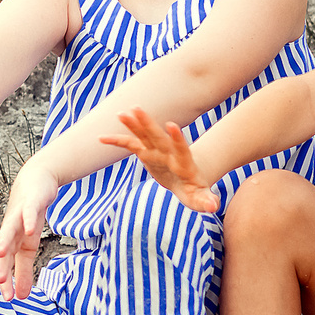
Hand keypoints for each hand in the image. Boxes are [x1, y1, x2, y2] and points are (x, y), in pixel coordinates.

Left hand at [0, 158, 61, 299]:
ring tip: (0, 254)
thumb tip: (22, 296)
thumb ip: (24, 271)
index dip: (7, 280)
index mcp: (13, 243)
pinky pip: (30, 212)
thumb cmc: (29, 215)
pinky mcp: (31, 202)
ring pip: (10, 229)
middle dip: (1, 265)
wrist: (35, 181)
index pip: (6, 265)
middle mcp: (12, 230)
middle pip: (5, 250)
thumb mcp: (29, 246)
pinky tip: (31, 228)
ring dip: (5, 242)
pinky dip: (29, 220)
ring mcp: (20, 215)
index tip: (7, 298)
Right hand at [100, 107, 218, 215]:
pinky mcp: (146, 153)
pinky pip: (130, 145)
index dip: (177, 137)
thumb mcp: (201, 198)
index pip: (181, 148)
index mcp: (183, 163)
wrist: (189, 178)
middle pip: (158, 136)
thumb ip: (206, 201)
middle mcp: (169, 152)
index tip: (172, 125)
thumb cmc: (196, 190)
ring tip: (120, 113)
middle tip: (137, 109)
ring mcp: (156, 151)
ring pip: (144, 135)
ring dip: (133, 124)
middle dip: (148, 123)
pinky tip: (101, 138)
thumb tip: (213, 206)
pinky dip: (117, 141)